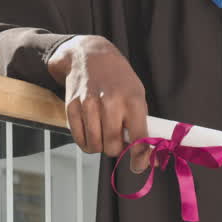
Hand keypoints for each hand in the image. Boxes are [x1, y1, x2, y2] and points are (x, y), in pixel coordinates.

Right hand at [47, 36, 151, 171]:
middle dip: (116, 149)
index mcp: (133, 99)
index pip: (139, 138)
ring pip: (94, 146)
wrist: (90, 55)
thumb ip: (141, 123)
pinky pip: (79, 139)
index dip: (140, 158)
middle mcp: (111, 102)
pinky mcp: (71, 106)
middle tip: (117, 140)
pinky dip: (86, 142)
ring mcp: (89, 104)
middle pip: (113, 146)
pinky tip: (91, 130)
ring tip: (103, 133)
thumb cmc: (118, 78)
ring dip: (100, 146)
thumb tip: (149, 156)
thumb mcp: (137, 93)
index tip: (139, 166)